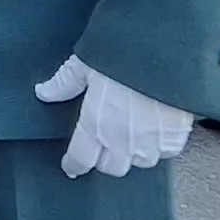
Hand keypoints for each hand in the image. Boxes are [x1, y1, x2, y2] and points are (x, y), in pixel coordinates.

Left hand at [33, 57, 196, 177]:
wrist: (166, 52)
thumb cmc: (124, 54)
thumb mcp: (85, 64)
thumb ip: (64, 83)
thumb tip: (44, 92)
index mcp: (94, 125)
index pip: (80, 159)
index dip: (74, 164)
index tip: (72, 165)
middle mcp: (122, 140)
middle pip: (111, 168)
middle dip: (106, 159)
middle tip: (104, 145)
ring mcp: (151, 142)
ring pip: (141, 162)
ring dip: (135, 154)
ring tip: (133, 136)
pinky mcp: (176, 136)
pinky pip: (167, 152)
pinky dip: (161, 146)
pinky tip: (157, 131)